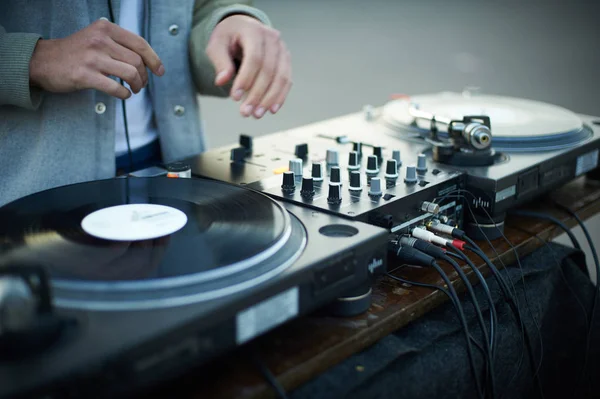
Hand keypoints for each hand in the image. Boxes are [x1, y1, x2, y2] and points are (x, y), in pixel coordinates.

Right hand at [29, 19, 164, 99]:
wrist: (43, 61)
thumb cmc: (76, 52)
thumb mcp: (97, 37)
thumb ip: (119, 44)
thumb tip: (147, 60)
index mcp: (105, 28)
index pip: (139, 44)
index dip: (154, 59)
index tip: (160, 71)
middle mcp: (99, 40)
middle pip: (137, 61)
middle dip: (144, 76)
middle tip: (141, 84)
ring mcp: (92, 57)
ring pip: (130, 73)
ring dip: (137, 85)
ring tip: (134, 89)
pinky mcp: (84, 75)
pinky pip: (115, 87)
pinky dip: (124, 94)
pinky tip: (123, 94)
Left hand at [206, 15, 291, 118]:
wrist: (242, 27)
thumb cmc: (228, 37)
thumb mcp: (217, 45)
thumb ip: (220, 62)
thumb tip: (222, 81)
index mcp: (254, 31)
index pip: (254, 58)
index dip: (246, 79)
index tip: (235, 97)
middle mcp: (272, 38)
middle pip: (268, 70)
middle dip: (257, 94)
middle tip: (245, 112)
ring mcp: (282, 49)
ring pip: (280, 77)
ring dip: (269, 99)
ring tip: (257, 114)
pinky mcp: (286, 61)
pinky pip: (286, 81)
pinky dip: (280, 96)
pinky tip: (272, 109)